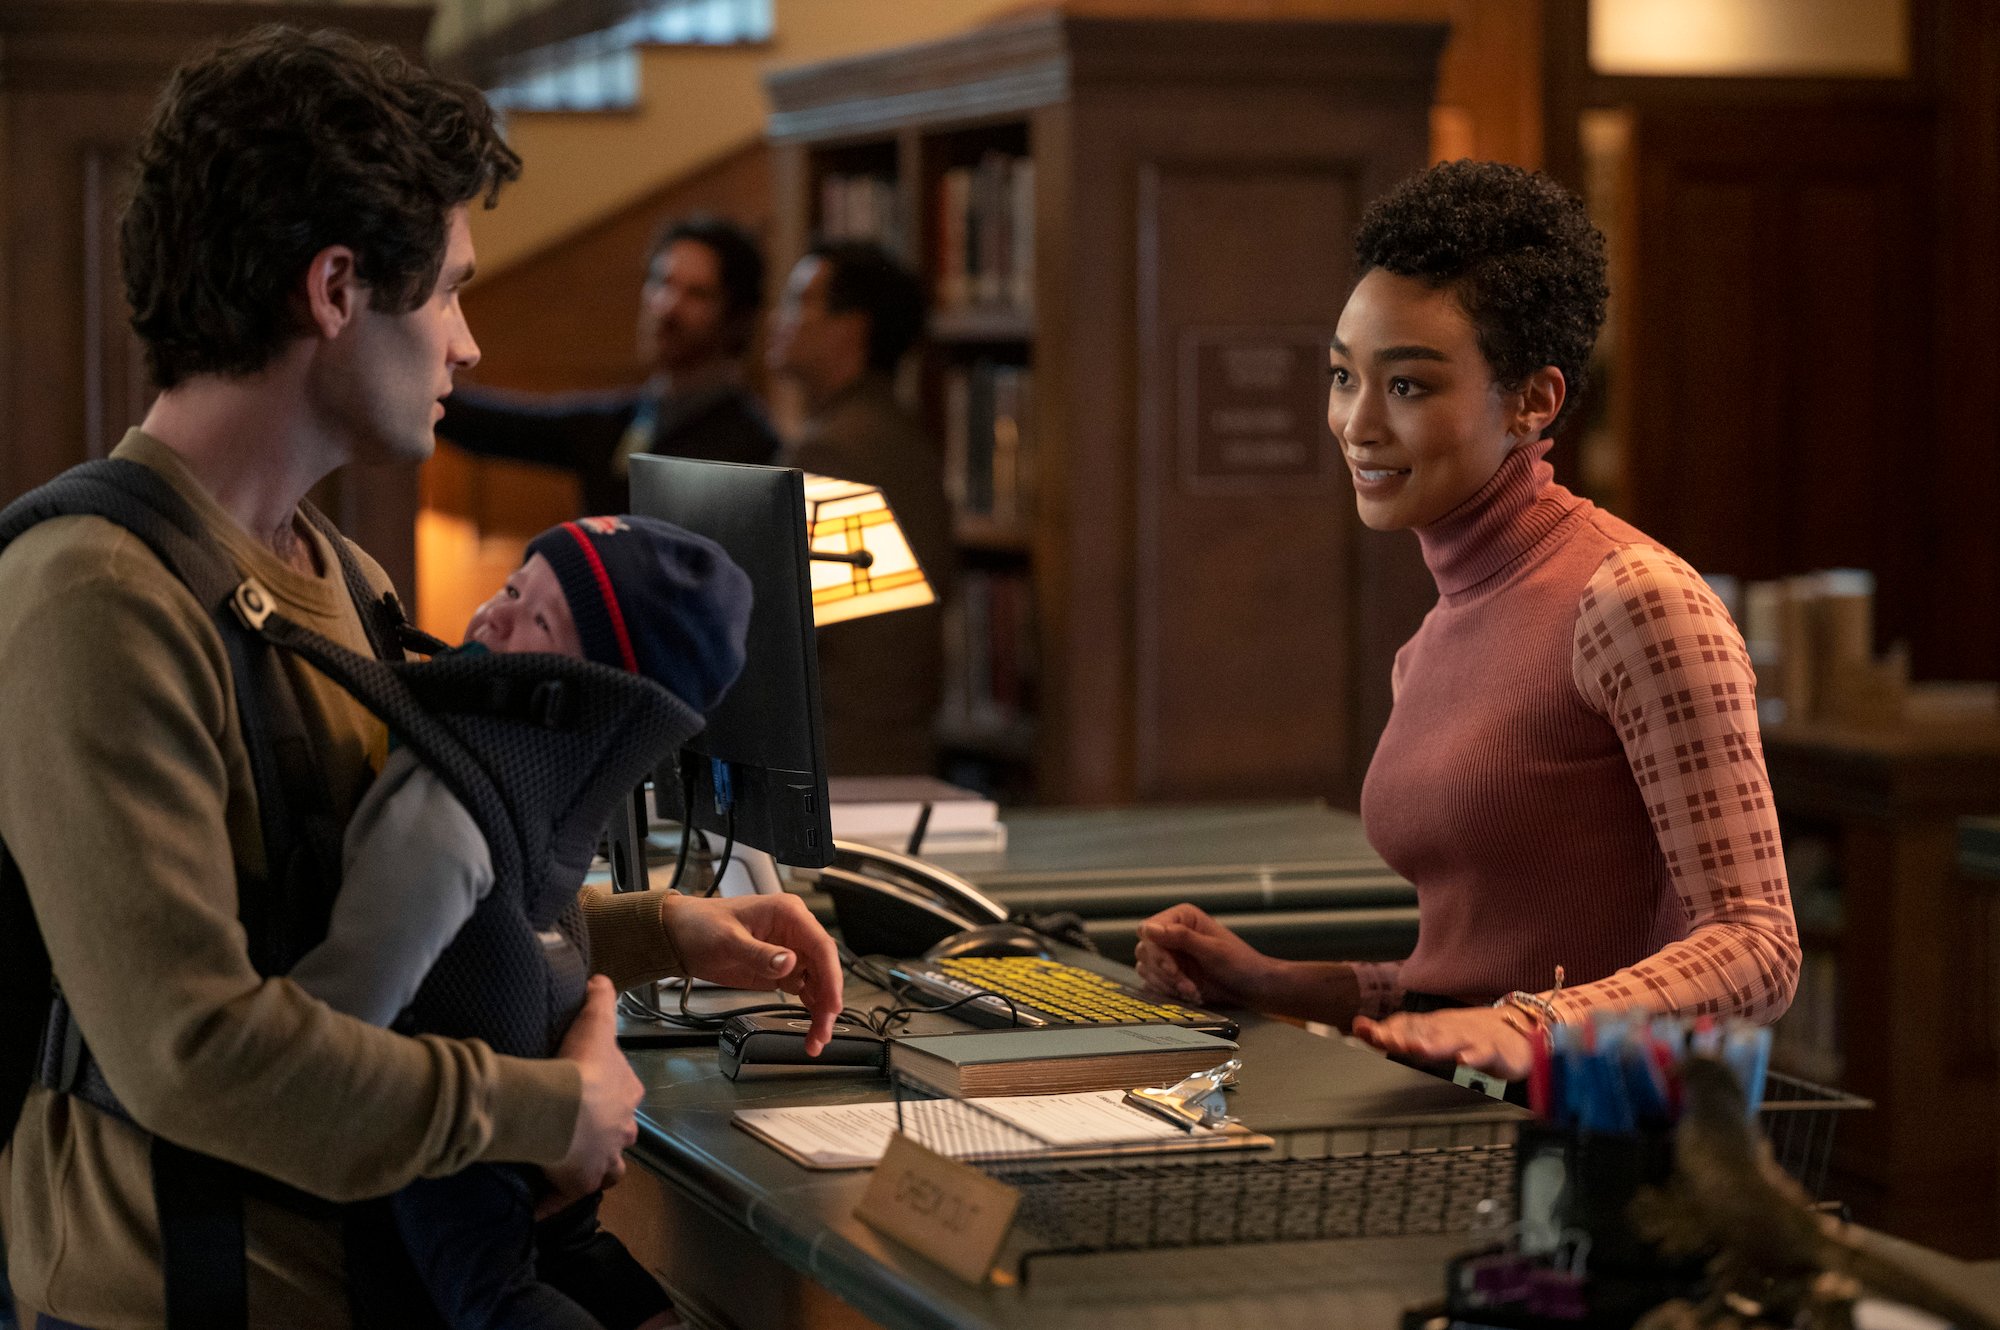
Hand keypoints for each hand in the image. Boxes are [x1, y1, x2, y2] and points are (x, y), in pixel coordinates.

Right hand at [546, 975, 640, 1201]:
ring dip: (595, 1169)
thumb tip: (602, 979)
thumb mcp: (595, 1022)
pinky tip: (540, 1203)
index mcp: (627, 1094)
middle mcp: (623, 1131)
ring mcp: (604, 1161)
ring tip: (571, 1165)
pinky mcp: (581, 1184)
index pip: (627, 1095)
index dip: (613, 1096)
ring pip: (608, 1171)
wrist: (565, 1104)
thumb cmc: (582, 1063)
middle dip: (608, 1136)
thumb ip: (601, 998)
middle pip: (621, 1136)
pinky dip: (556, 1201)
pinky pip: (568, 1198)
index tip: (595, 1096)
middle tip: (581, 1133)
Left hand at [662, 893, 843, 1054]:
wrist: (678, 937)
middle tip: (823, 1031)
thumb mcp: (728, 940)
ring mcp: (788, 952)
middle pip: (824, 969)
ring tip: (816, 1039)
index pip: (821, 946)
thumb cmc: (700, 926)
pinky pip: (803, 991)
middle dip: (827, 1001)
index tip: (832, 1004)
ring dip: (820, 1011)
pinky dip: (808, 1010)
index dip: (831, 977)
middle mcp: (794, 932)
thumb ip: (760, 954)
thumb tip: (790, 964)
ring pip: (817, 984)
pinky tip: (810, 1029)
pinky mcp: (780, 971)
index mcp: (788, 914)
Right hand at [1132, 904, 1275, 1007]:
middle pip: (1145, 951)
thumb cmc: (1239, 964)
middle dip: (1165, 973)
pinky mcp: (1168, 974)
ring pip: (1146, 969)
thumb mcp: (1212, 950)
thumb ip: (1181, 937)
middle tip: (1187, 985)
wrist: (1251, 988)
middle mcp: (1171, 933)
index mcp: (1181, 918)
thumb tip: (1149, 928)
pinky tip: (1189, 994)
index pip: (1148, 930)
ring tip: (1193, 991)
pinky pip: (1152, 983)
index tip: (1172, 969)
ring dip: (1168, 985)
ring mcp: (1169, 954)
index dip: (1156, 951)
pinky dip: (1168, 992)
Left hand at [1351, 1007, 1534, 1080]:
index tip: (1362, 1030)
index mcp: (1433, 1028)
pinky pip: (1485, 1054)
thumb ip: (1402, 1034)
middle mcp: (1449, 1031)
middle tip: (1382, 1038)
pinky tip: (1464, 1059)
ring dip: (1434, 1045)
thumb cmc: (1472, 1035)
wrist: (1520, 1029)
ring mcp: (1472, 1039)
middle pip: (1422, 1033)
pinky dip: (1475, 1056)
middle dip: (1401, 1036)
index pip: (1404, 1026)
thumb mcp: (1435, 1034)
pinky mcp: (1496, 1052)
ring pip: (1451, 1041)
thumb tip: (1360, 1027)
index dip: (1383, 1029)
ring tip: (1418, 1048)